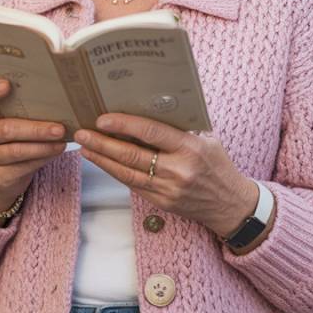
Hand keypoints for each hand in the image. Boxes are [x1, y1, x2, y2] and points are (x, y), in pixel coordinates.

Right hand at [0, 79, 67, 212]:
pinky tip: (55, 152)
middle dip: (35, 129)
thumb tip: (55, 98)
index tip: (7, 85)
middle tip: (59, 128)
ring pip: (16, 151)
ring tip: (61, 142)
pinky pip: (22, 167)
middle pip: (6, 129)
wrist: (1, 174)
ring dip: (42, 147)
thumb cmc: (10, 136)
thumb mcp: (8, 119)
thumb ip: (19, 108)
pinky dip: (41, 159)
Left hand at [74, 114, 258, 238]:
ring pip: (127, 173)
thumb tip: (146, 108)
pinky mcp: (162, 203)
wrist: (230, 204)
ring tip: (84, 147)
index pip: (151, 132)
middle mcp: (178, 170)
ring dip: (102, 159)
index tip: (102, 119)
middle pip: (132, 155)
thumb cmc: (217, 164)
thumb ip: (179, 128)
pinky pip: (133, 185)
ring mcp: (168, 189)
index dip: (124, 125)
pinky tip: (102, 162)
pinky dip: (115, 172)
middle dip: (103, 143)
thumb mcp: (206, 139)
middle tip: (82, 132)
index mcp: (190, 148)